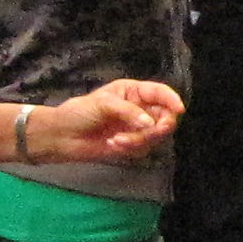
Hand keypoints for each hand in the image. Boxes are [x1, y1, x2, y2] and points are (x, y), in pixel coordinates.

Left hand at [41, 78, 184, 161]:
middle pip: (165, 117)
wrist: (63, 136)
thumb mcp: (104, 104)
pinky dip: (130, 148)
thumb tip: (151, 124)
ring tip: (116, 140)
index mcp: (134, 92)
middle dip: (158, 127)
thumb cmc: (80, 112)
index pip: (160, 93)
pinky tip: (113, 144)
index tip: (179, 109)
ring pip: (155, 136)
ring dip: (138, 140)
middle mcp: (140, 109)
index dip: (172, 100)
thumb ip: (129, 112)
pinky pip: (143, 149)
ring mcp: (136, 128)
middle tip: (150, 132)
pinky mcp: (132, 146)